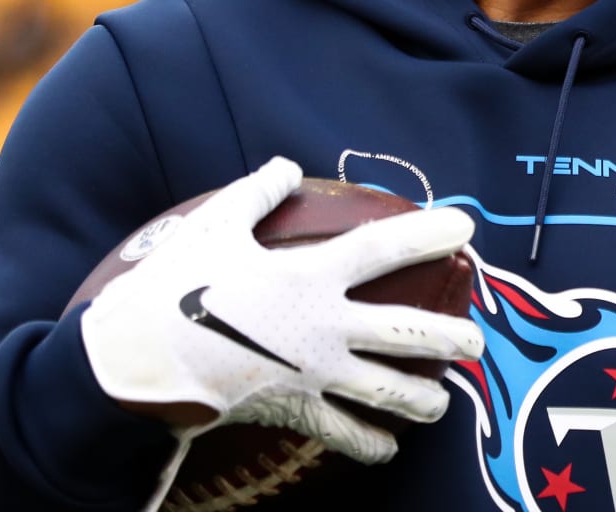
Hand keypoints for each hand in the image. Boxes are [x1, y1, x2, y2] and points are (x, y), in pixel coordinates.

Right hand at [79, 157, 482, 465]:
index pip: (383, 249)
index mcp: (310, 277)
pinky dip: (368, 444)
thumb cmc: (176, 286)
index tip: (465, 227)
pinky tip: (387, 448)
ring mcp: (313, 374)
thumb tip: (283, 165)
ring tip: (444, 400)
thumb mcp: (215, 225)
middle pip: (405, 333)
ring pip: (385, 392)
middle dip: (449, 337)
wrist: (138, 362)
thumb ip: (257, 192)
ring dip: (422, 399)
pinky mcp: (293, 410)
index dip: (427, 235)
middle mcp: (324, 328)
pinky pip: (340, 434)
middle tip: (477, 340)